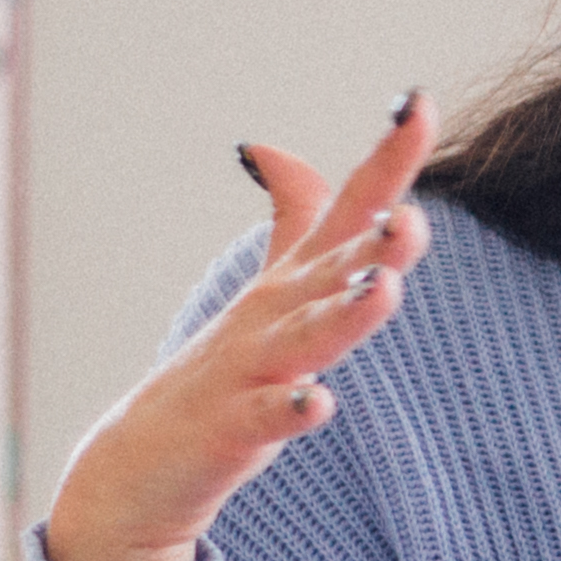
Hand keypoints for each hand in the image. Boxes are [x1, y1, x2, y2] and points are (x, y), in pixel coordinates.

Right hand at [40, 96, 438, 560]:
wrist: (141, 458)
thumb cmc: (219, 369)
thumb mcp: (268, 287)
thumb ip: (294, 217)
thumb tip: (269, 144)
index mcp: (295, 280)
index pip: (349, 209)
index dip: (387, 160)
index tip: (420, 102)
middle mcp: (274, 313)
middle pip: (332, 269)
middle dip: (375, 241)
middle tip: (411, 214)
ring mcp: (249, 368)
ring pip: (305, 337)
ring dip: (345, 314)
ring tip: (384, 290)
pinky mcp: (230, 428)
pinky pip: (264, 418)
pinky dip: (291, 409)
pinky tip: (320, 402)